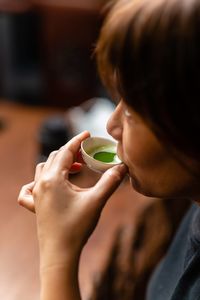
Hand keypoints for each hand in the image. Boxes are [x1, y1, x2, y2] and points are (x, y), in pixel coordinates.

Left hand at [18, 131, 126, 267]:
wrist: (60, 254)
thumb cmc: (76, 227)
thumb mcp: (96, 201)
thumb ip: (110, 182)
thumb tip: (123, 167)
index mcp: (53, 179)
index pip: (66, 151)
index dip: (78, 140)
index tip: (87, 134)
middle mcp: (41, 184)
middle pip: (55, 158)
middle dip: (71, 152)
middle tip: (87, 154)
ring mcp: (36, 195)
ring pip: (44, 169)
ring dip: (59, 164)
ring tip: (75, 168)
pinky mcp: (35, 205)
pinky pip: (30, 188)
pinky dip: (38, 181)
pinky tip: (46, 184)